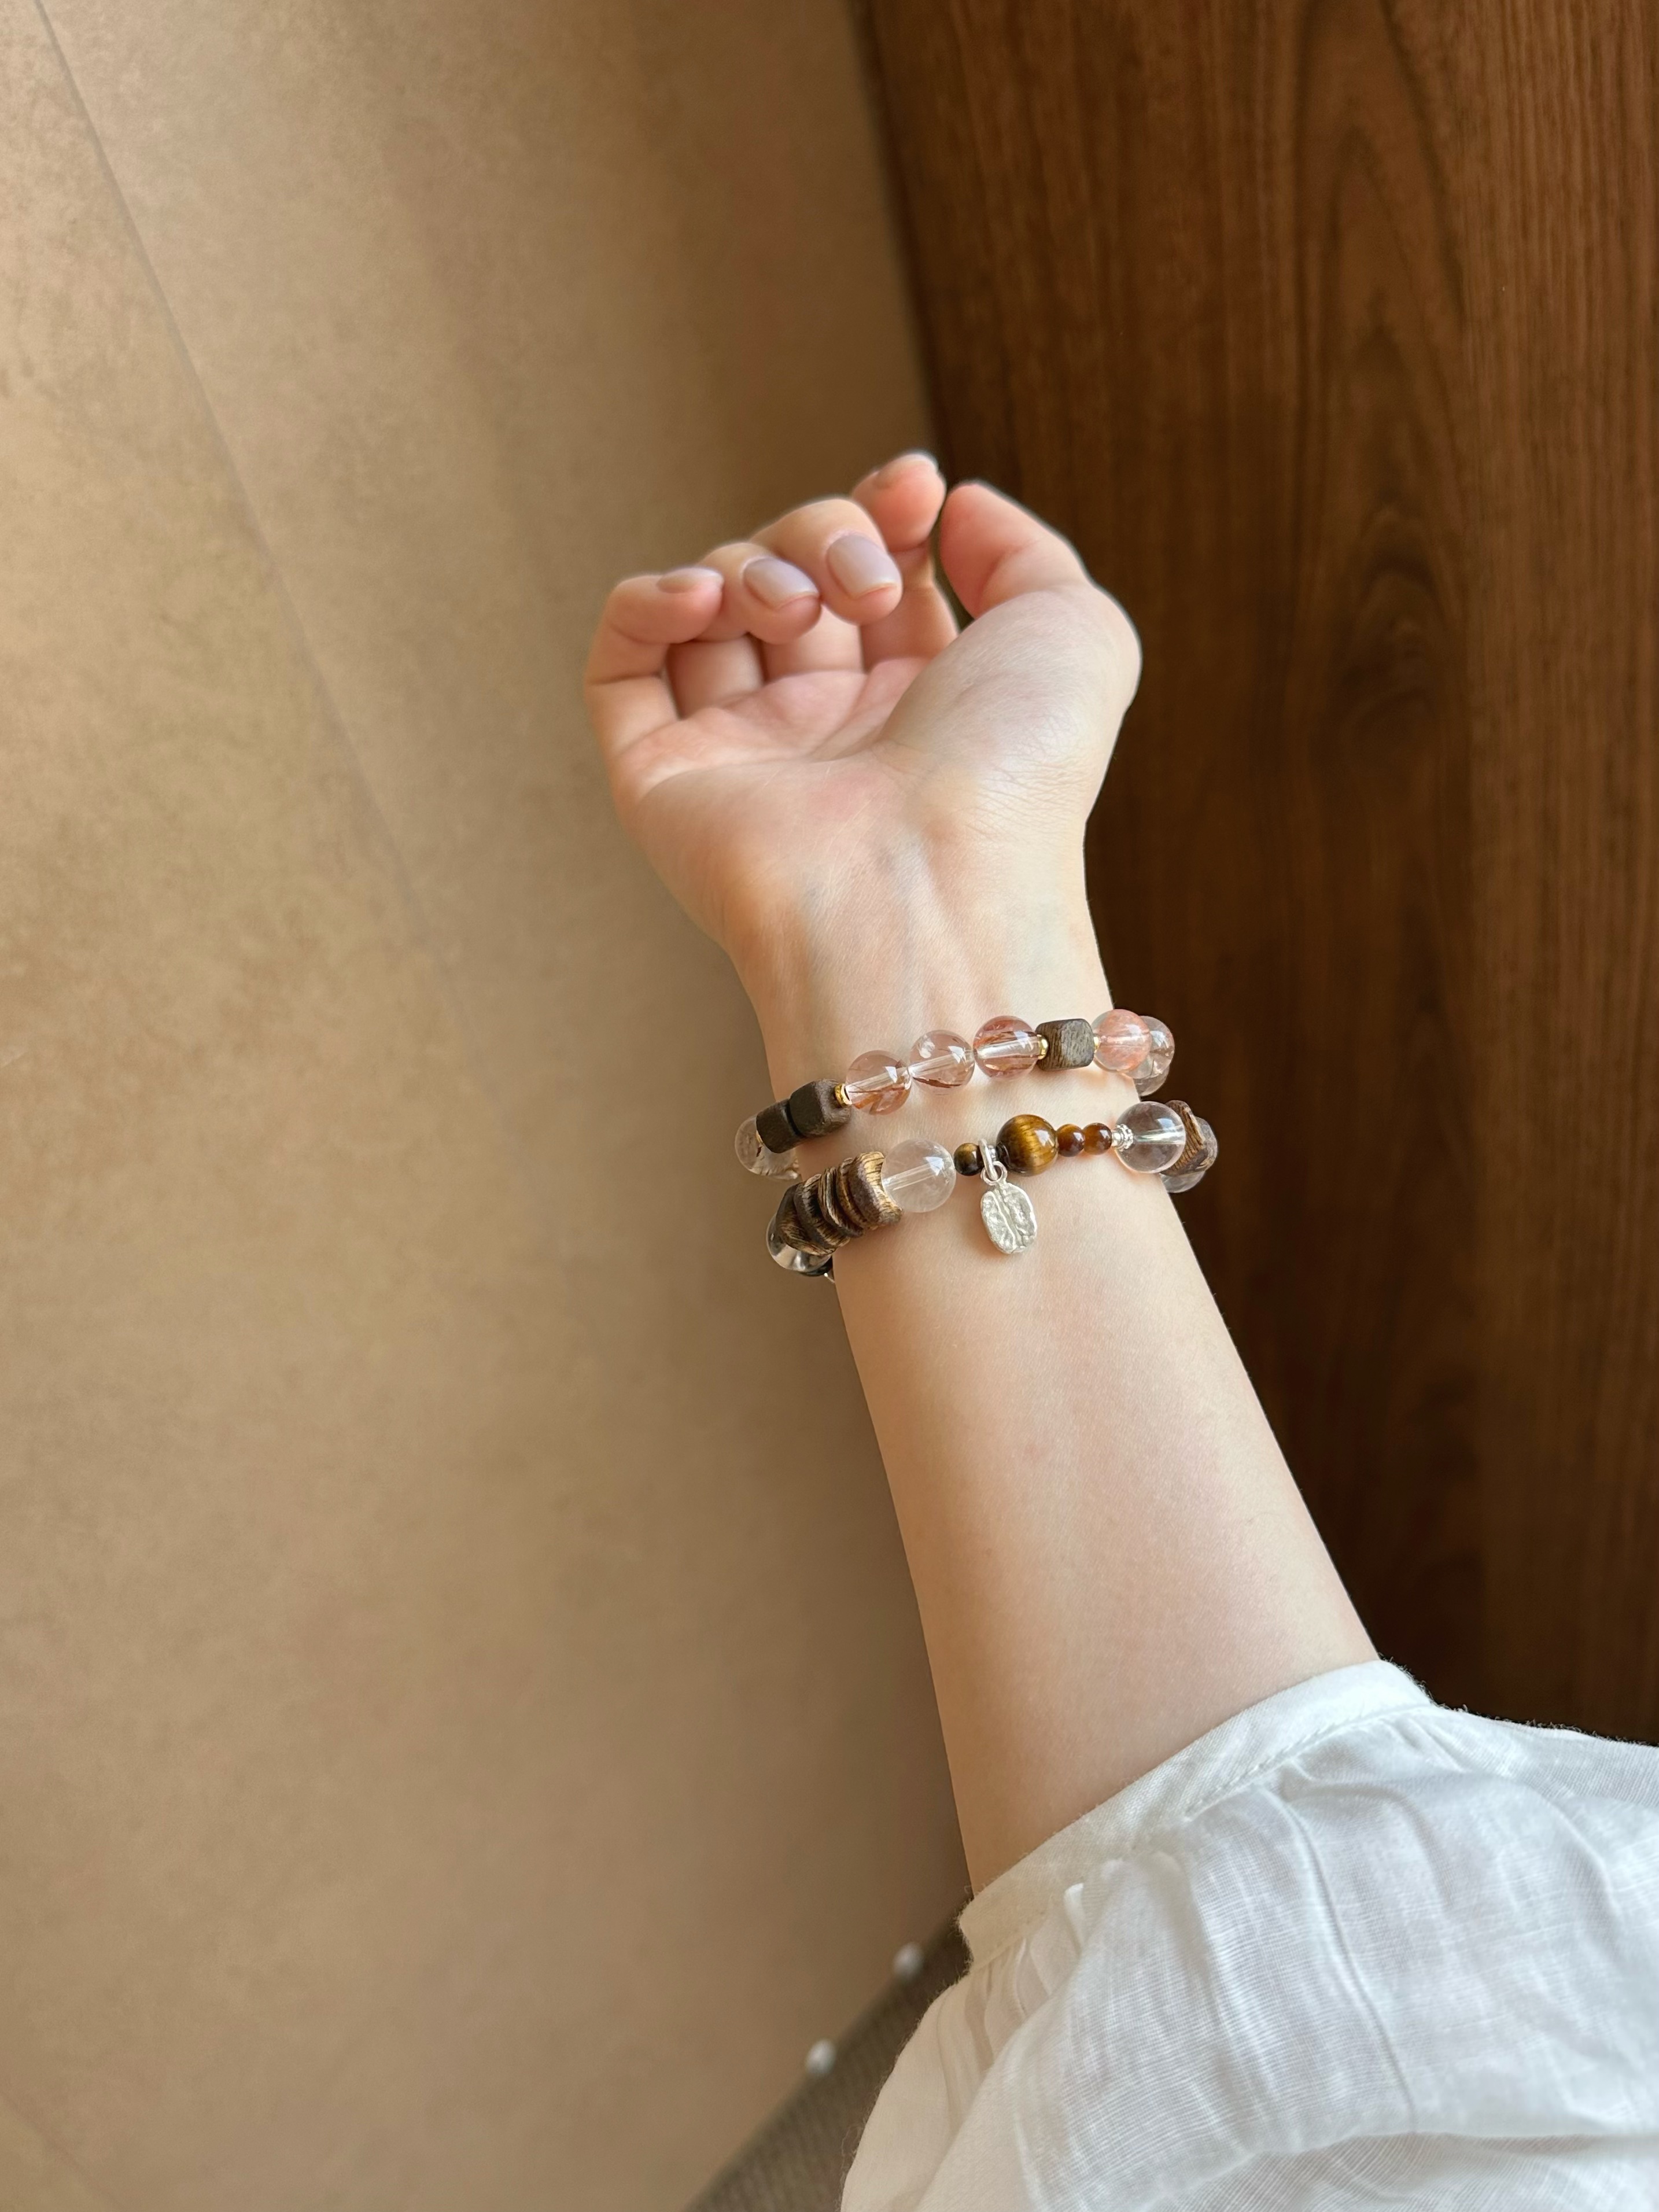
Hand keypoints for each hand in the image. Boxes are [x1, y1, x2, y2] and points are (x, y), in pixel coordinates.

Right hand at [584, 456, 1140, 1062]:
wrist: (927, 886)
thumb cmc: (1012, 776)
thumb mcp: (1074, 633)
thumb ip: (1023, 552)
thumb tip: (951, 508)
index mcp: (925, 705)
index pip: (878, 574)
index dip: (885, 511)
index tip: (915, 488)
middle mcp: (832, 731)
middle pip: (794, 573)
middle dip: (825, 535)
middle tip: (863, 585)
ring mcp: (743, 755)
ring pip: (713, 604)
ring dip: (755, 565)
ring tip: (799, 611)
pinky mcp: (660, 778)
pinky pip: (621, 665)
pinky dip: (647, 600)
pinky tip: (701, 598)